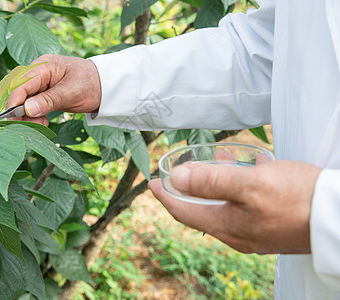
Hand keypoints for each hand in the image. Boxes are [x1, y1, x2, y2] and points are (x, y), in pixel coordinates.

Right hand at [6, 54, 101, 124]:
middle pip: (19, 93)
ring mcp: (41, 83)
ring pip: (24, 102)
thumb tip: (27, 109)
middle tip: (33, 126)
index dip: (14, 103)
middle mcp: (38, 73)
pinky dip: (34, 116)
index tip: (12, 120)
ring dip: (29, 116)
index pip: (21, 85)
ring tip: (42, 125)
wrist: (104, 86)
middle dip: (22, 112)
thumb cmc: (90, 84)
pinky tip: (43, 122)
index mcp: (43, 66)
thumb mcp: (71, 93)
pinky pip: (32, 105)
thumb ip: (49, 100)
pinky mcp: (44, 93)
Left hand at [148, 160, 320, 253]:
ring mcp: (254, 231)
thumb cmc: (297, 198)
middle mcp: (237, 233)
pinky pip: (243, 205)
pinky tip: (248, 169)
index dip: (164, 196)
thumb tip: (177, 179)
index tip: (151, 182)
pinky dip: (237, 186)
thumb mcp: (249, 184)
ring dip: (215, 182)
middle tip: (182, 168)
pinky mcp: (269, 224)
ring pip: (223, 205)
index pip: (184, 212)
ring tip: (219, 158)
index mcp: (226, 226)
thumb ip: (211, 182)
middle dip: (190, 187)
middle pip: (201, 209)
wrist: (338, 217)